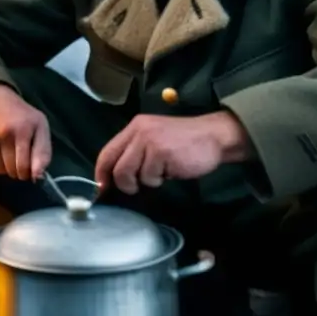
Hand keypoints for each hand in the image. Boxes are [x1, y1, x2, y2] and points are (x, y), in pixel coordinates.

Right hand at [0, 84, 52, 180]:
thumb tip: (37, 177)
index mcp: (23, 130)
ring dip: (6, 169)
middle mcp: (3, 133)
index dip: (28, 173)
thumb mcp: (41, 128)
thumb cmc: (24, 117)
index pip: (23, 165)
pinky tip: (0, 154)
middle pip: (11, 170)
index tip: (30, 169)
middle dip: (18, 171)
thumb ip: (43, 153)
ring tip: (10, 154)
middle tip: (21, 160)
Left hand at [94, 112, 250, 194]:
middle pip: (115, 166)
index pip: (107, 152)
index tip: (103, 188)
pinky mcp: (160, 152)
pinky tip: (171, 170)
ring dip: (145, 181)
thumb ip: (136, 152)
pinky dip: (159, 180)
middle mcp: (138, 131)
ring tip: (162, 173)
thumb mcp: (156, 140)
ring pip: (129, 174)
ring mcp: (149, 141)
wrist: (214, 136)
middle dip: (124, 183)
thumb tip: (116, 178)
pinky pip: (149, 177)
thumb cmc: (186, 142)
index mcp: (134, 127)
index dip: (101, 173)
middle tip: (138, 187)